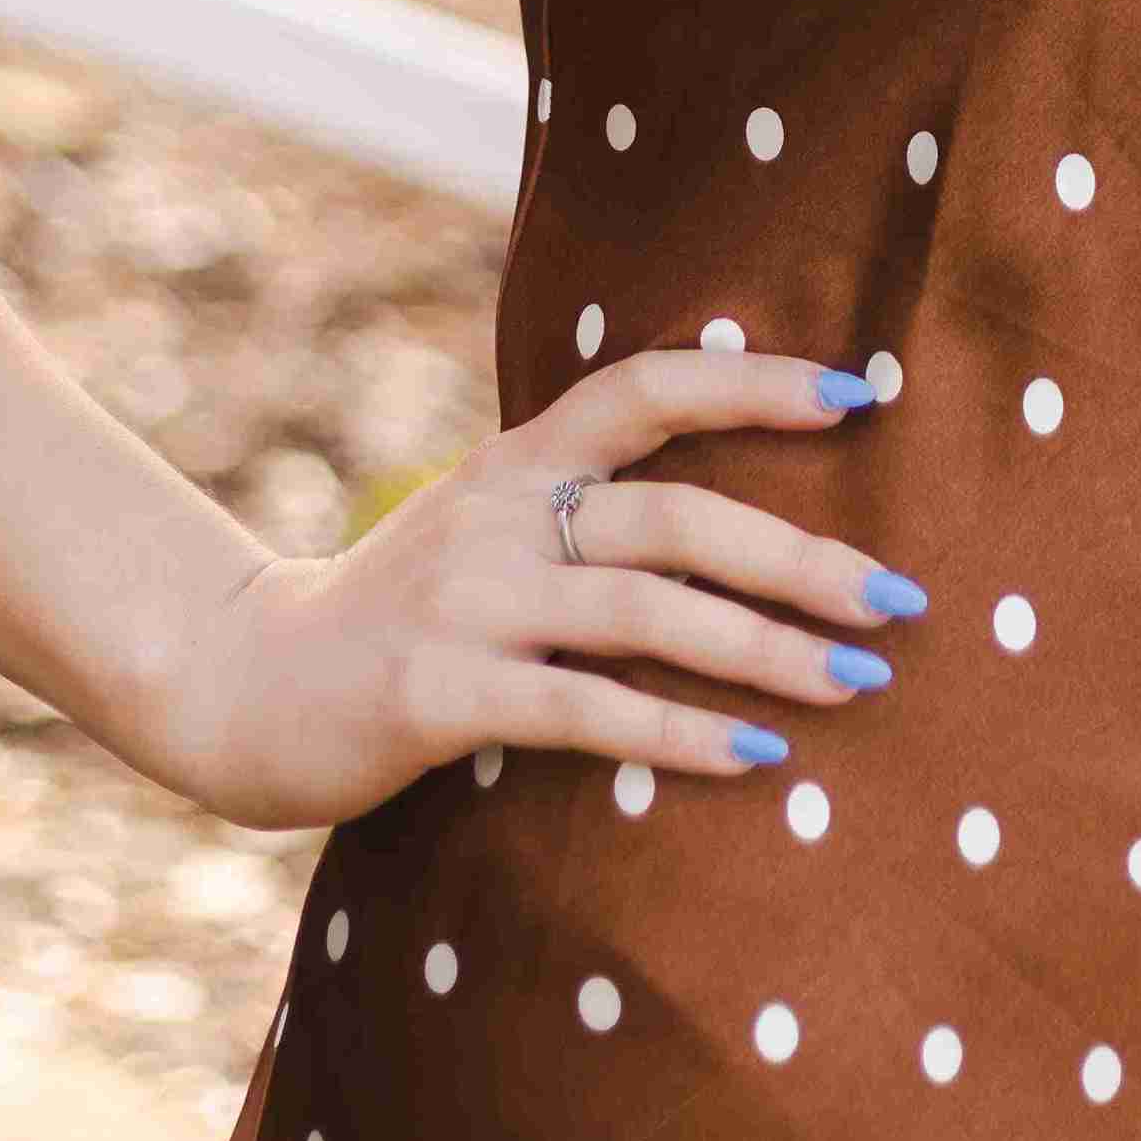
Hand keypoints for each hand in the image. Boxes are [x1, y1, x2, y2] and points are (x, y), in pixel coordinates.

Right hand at [129, 341, 915, 831]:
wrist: (242, 686)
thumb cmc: (395, 621)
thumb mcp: (481, 538)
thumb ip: (576, 518)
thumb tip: (726, 534)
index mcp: (514, 463)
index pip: (645, 387)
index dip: (752, 383)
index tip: (859, 397)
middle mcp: (496, 514)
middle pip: (675, 514)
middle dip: (799, 556)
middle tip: (898, 598)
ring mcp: (466, 602)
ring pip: (645, 609)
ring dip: (766, 648)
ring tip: (857, 681)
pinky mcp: (439, 693)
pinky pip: (583, 710)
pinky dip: (677, 733)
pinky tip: (754, 757)